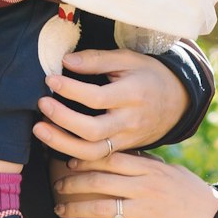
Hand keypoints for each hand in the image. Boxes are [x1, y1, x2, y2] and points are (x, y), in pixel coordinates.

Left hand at [34, 48, 188, 158]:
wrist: (178, 101)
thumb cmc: (148, 74)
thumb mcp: (128, 59)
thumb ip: (97, 60)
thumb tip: (65, 61)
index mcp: (133, 94)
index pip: (97, 98)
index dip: (71, 89)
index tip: (50, 80)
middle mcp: (130, 121)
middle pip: (92, 130)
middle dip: (63, 120)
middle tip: (42, 105)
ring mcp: (128, 139)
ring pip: (93, 152)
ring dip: (62, 144)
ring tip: (39, 130)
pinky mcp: (124, 149)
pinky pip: (98, 159)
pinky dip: (76, 156)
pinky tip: (56, 148)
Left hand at [52, 150, 217, 217]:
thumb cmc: (193, 195)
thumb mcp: (172, 171)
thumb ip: (148, 163)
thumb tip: (125, 155)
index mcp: (150, 168)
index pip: (111, 157)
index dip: (86, 158)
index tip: (68, 161)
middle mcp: (145, 186)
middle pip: (100, 180)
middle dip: (73, 182)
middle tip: (57, 186)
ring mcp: (145, 210)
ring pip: (101, 206)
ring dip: (76, 208)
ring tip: (59, 210)